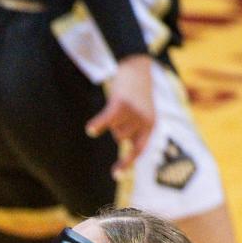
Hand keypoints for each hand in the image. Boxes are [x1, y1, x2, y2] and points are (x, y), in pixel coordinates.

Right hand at [85, 54, 154, 176]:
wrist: (137, 67)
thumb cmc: (136, 92)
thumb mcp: (141, 112)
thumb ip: (134, 128)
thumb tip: (121, 142)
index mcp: (151, 125)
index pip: (138, 150)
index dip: (126, 163)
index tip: (115, 176)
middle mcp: (145, 121)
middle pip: (119, 137)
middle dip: (115, 126)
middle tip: (122, 108)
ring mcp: (135, 113)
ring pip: (113, 128)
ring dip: (110, 118)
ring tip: (118, 102)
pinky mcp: (123, 103)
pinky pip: (108, 118)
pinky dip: (99, 124)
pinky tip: (90, 129)